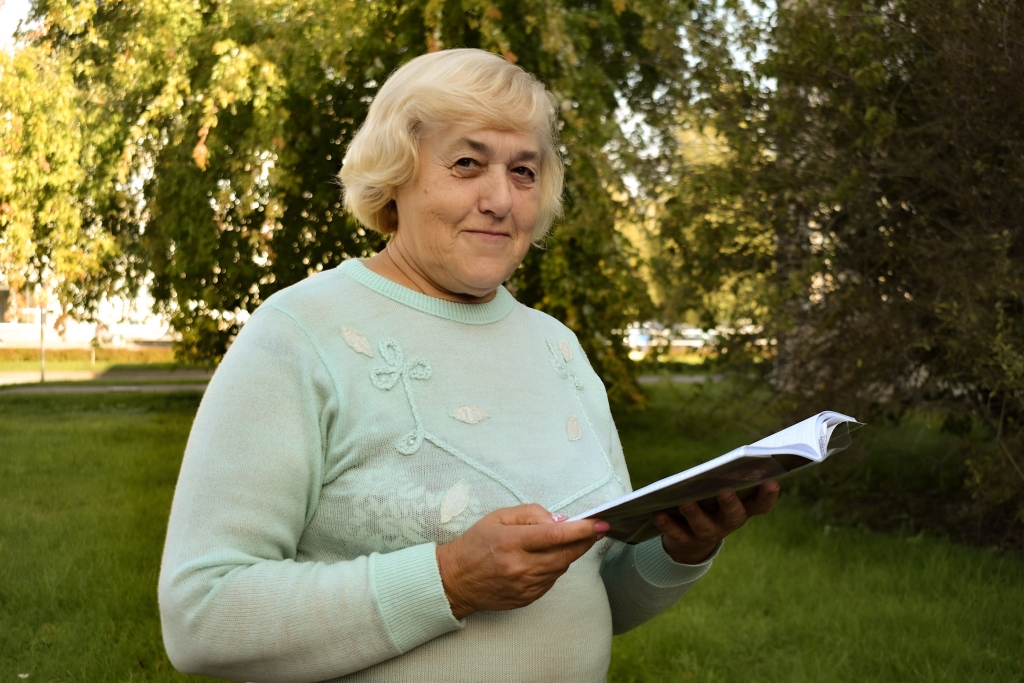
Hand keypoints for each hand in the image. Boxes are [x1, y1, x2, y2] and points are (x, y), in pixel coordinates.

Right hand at [435, 504, 608, 619]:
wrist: (455, 580)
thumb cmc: (476, 544)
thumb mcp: (498, 517)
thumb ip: (531, 514)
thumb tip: (561, 521)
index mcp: (512, 543)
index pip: (555, 536)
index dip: (581, 530)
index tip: (599, 523)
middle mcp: (520, 567)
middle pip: (565, 555)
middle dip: (584, 541)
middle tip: (596, 530)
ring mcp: (525, 586)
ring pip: (561, 568)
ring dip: (569, 553)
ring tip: (567, 541)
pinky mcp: (527, 598)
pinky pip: (551, 581)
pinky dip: (555, 567)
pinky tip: (547, 558)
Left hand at [655, 481, 779, 564]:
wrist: (691, 542)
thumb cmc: (711, 504)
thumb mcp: (722, 492)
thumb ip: (727, 477)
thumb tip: (731, 458)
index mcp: (743, 509)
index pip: (761, 505)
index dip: (768, 495)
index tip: (772, 481)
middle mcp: (728, 523)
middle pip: (733, 515)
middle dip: (730, 503)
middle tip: (725, 491)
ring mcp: (708, 534)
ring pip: (703, 526)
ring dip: (695, 513)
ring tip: (685, 501)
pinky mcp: (685, 541)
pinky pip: (677, 533)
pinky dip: (667, 524)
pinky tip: (658, 513)